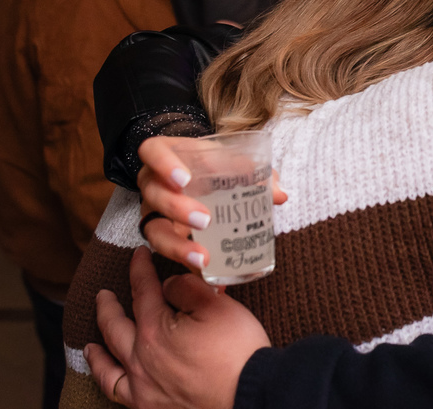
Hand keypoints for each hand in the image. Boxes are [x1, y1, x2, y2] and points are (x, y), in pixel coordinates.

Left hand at [84, 247, 270, 408]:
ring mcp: (142, 387)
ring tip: (90, 344)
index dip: (139, 269)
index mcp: (155, 329)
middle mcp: (140, 359)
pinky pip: (117, 393)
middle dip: (107, 307)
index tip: (138, 255)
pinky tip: (111, 378)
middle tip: (103, 295)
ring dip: (97, 351)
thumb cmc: (237, 350)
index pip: (142, 291)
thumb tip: (168, 285)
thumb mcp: (217, 305)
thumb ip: (187, 288)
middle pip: (114, 327)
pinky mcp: (150, 407)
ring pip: (107, 367)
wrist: (250, 394)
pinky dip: (108, 383)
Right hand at [137, 136, 287, 271]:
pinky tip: (212, 281)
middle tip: (204, 220)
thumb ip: (254, 172)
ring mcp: (154, 213)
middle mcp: (154, 184)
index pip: (152, 152)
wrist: (199, 176)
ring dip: (178, 246)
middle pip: (154, 195)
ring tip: (204, 259)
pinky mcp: (164, 238)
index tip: (184, 180)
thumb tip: (280, 195)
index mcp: (166, 156)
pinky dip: (192, 269)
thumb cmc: (212, 163)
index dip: (163, 164)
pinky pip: (173, 256)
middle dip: (177, 209)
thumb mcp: (230, 159)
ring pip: (153, 230)